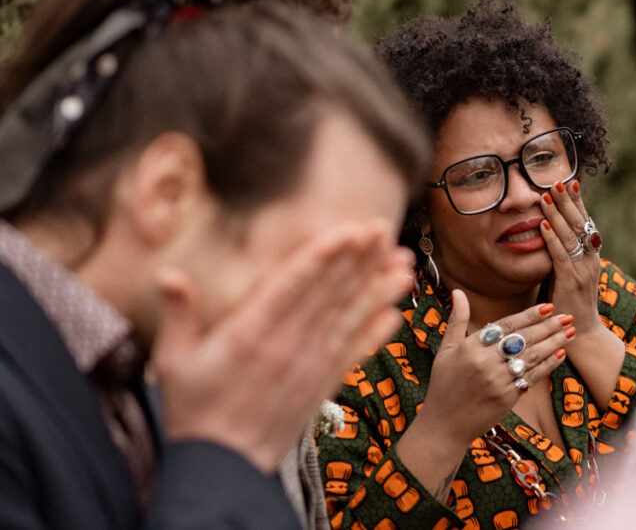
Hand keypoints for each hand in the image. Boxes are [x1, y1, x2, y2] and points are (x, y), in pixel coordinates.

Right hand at [152, 220, 409, 471]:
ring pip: (351, 318)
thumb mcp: (173, 362)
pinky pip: (355, 353)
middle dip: (360, 260)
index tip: (350, 231)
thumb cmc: (193, 410)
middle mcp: (288, 345)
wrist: (222, 469)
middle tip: (384, 229)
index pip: (295, 284)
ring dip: (379, 290)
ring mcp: (310, 365)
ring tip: (405, 265)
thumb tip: (168, 273)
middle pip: (331, 293)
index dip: (326, 255)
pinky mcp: (322, 384)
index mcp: (250, 333)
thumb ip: (178, 314)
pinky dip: (377, 333)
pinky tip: (396, 314)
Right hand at [414, 290, 572, 446]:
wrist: (444, 425)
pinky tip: (561, 354)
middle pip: (524, 339)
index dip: (529, 315)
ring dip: (554, 343)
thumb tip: (458, 291)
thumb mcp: (446, 350)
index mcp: (471, 347)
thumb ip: (456, 320)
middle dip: (548, 326)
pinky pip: (532, 377)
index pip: (507, 325)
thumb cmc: (443, 384)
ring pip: (532, 357)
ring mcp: (498, 381)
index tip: (548, 306)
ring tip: (570, 332)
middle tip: (567, 315)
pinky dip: (548, 365)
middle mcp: (486, 362)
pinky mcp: (507, 398)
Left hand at [539, 179, 624, 406]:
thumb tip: (550, 233)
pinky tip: (542, 224)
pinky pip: (559, 255)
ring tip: (546, 195)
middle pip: (579, 224)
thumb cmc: (570, 303)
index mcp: (591, 256)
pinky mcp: (570, 282)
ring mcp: (581, 270)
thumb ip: (562, 255)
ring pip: (569, 236)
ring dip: (557, 214)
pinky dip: (550, 238)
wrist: (582, 333)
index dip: (578, 203)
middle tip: (558, 181)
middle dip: (568, 201)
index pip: (585, 223)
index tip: (571, 182)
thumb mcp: (568, 273)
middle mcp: (590, 260)